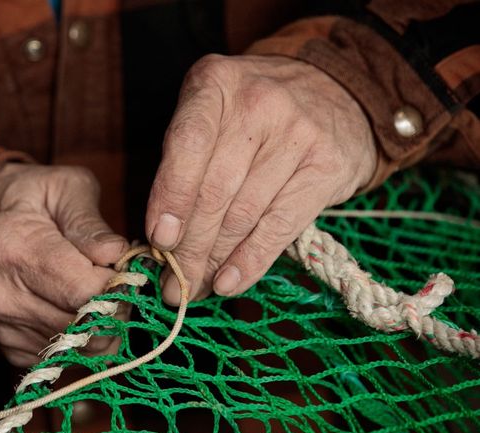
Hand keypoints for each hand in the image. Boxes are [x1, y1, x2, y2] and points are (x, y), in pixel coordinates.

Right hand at [0, 163, 127, 366]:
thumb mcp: (63, 186)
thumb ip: (91, 222)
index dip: (119, 282)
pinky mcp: (8, 350)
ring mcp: (1, 328)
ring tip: (93, 290)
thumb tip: (117, 255)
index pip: (85, 291)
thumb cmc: (25, 197)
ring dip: (101, 324)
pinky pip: (66, 359)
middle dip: (116, 305)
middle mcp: (1, 296)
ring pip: (82, 350)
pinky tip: (74, 307)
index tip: (123, 265)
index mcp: (13, 249)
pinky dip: (82, 338)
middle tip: (115, 279)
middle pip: (86, 326)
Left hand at [146, 55, 375, 304]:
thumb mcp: (212, 112)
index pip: (186, 146)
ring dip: (212, 261)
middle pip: (214, 190)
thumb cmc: (252, 114)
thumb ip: (183, 160)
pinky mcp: (327, 166)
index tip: (158, 240)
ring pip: (243, 214)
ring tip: (192, 289)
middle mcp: (258, 103)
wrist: (335, 91)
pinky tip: (228, 283)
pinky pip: (279, 225)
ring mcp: (298, 133)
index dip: (170, 198)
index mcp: (215, 83)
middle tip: (170, 283)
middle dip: (187, 247)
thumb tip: (162, 238)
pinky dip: (250, 261)